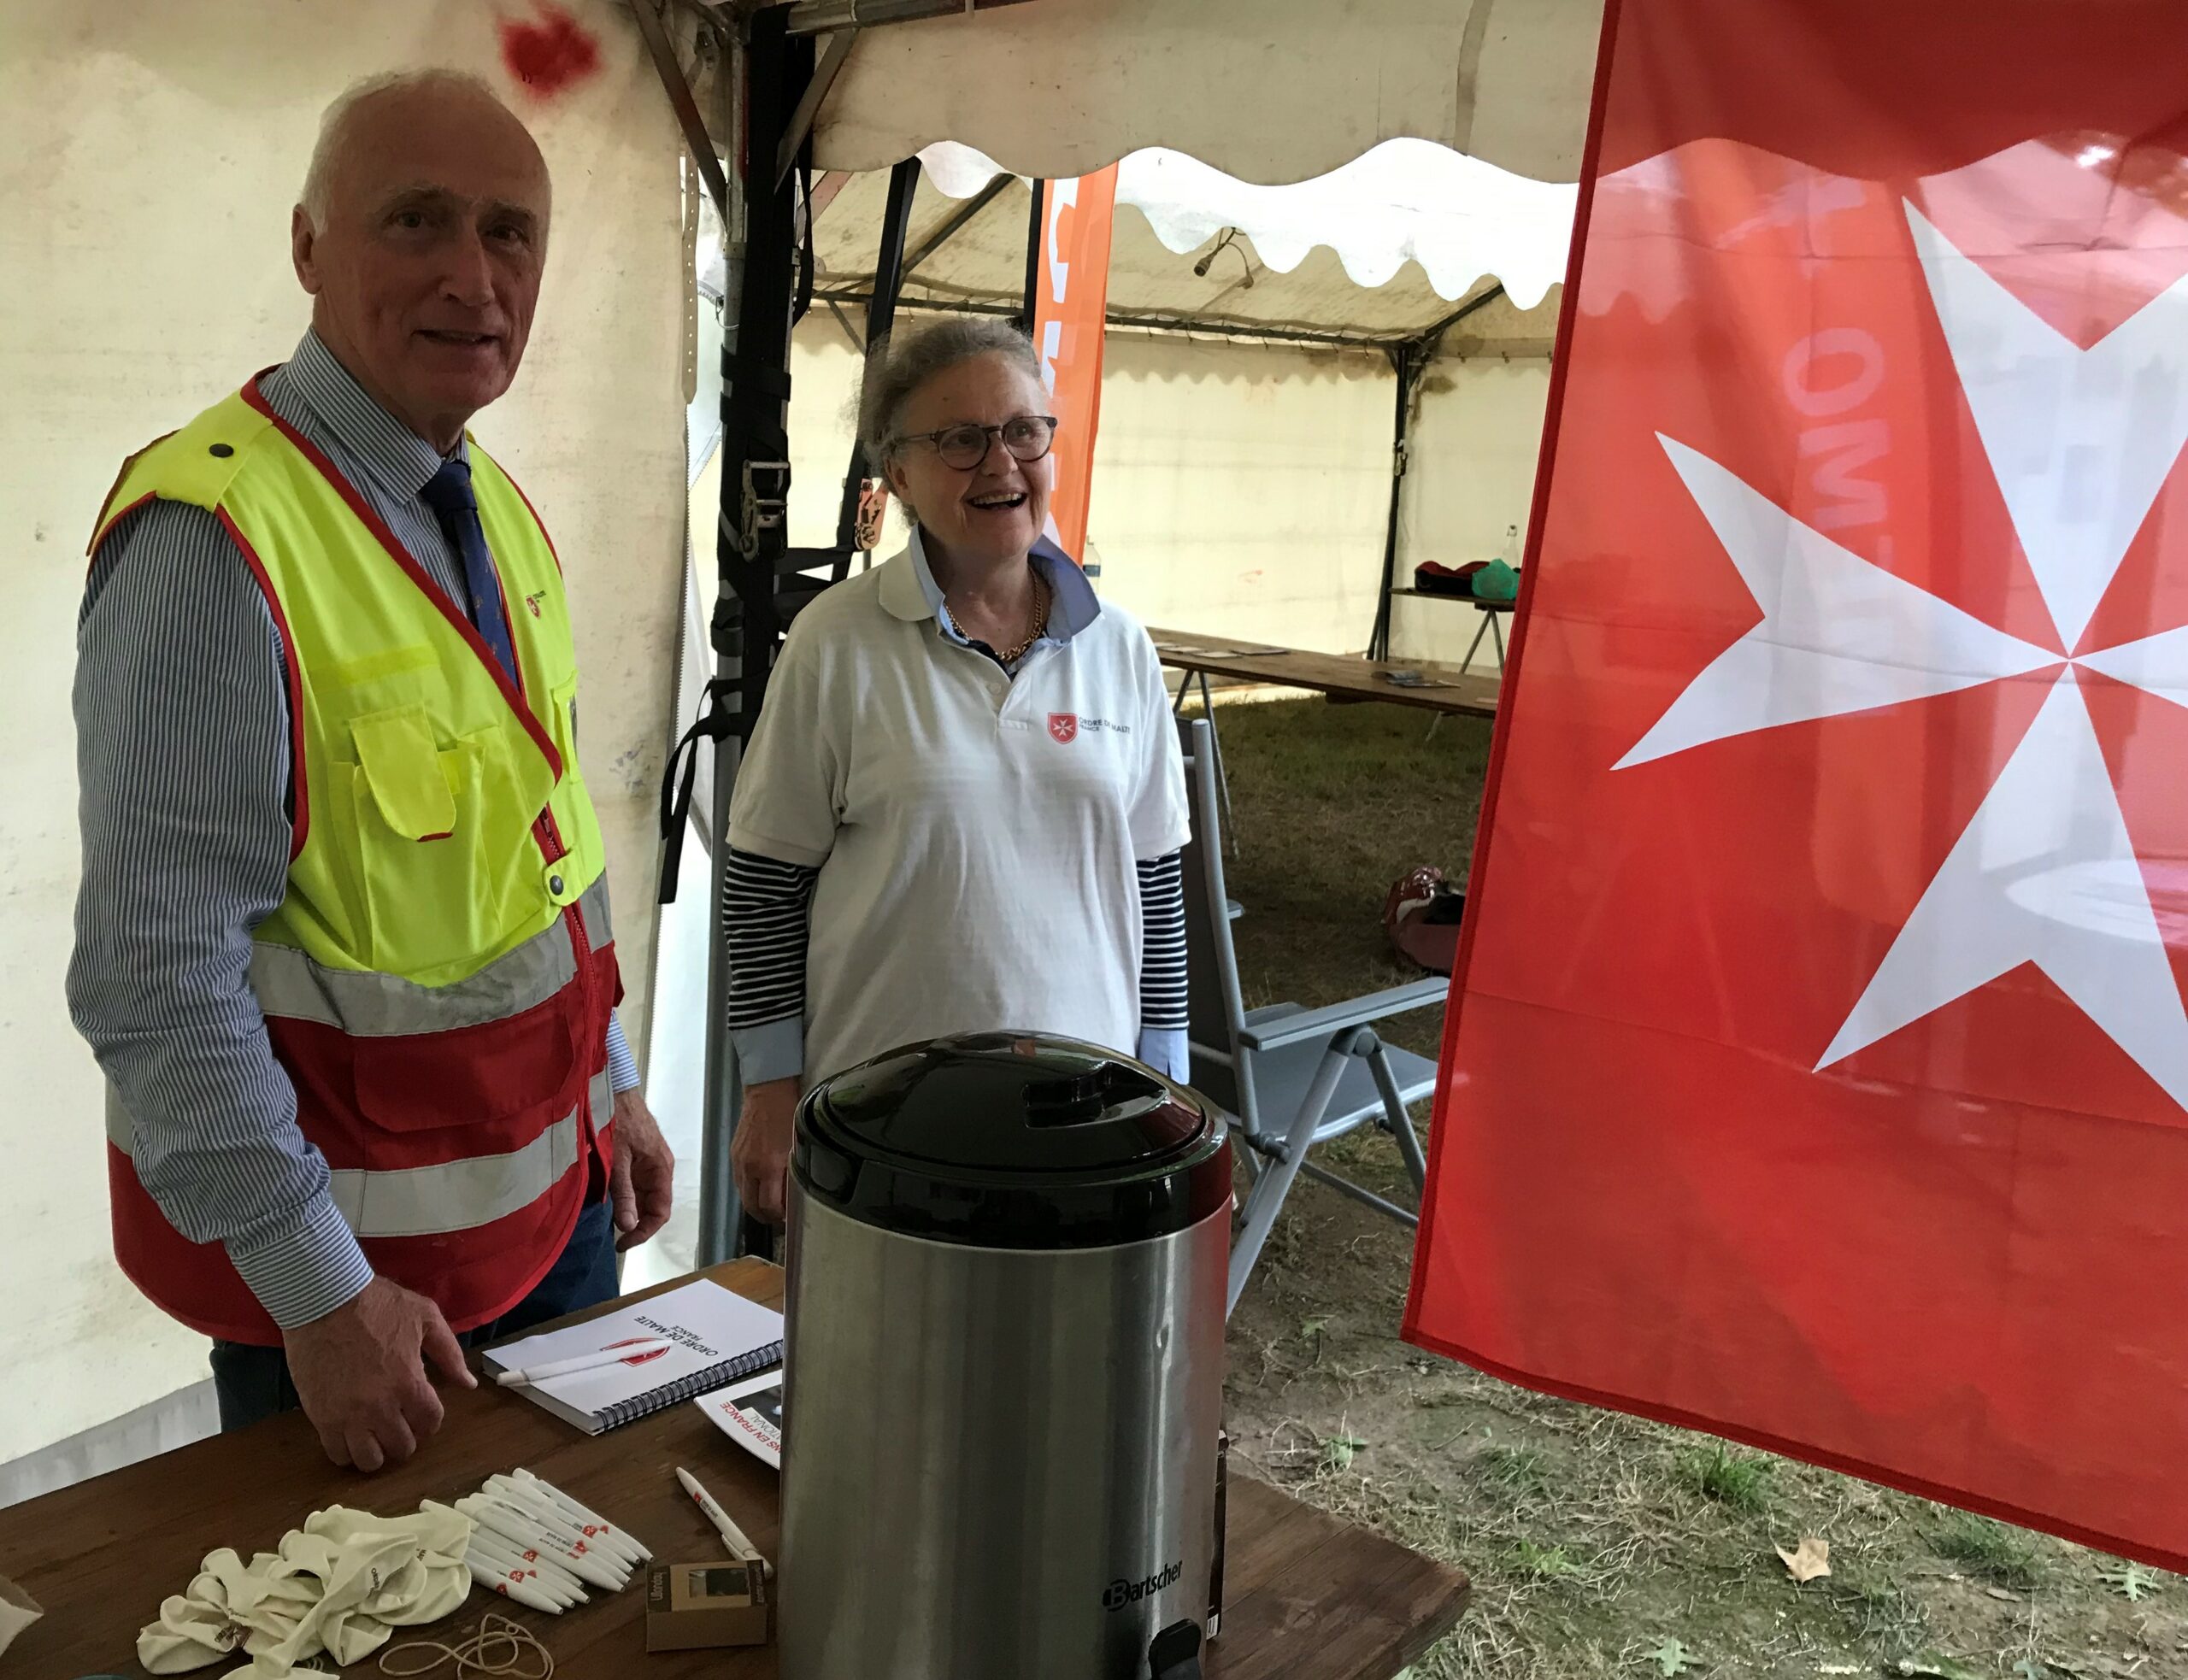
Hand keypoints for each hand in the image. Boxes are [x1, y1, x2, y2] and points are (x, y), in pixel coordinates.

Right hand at [284, 1275, 473, 1470]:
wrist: (323, 1300)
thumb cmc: (377, 1304)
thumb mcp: (425, 1317)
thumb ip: (450, 1353)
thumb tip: (468, 1384)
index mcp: (410, 1383)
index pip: (430, 1422)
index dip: (429, 1419)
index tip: (422, 1411)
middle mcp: (381, 1407)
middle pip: (402, 1447)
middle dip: (406, 1438)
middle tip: (399, 1423)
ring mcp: (348, 1416)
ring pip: (369, 1460)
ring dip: (377, 1452)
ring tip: (374, 1435)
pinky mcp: (320, 1417)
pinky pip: (337, 1453)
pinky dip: (346, 1452)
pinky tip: (349, 1436)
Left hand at [610, 1087, 675, 1251]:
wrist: (612, 1089)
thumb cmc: (617, 1119)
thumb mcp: (618, 1158)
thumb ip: (624, 1192)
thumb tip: (628, 1226)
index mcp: (661, 1168)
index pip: (661, 1211)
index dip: (644, 1232)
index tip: (623, 1243)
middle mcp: (658, 1168)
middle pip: (652, 1206)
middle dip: (635, 1224)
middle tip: (614, 1238)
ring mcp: (647, 1163)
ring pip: (642, 1197)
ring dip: (629, 1211)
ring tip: (609, 1222)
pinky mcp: (636, 1158)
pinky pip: (634, 1185)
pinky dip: (624, 1197)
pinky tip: (609, 1202)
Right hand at [731, 1077, 799, 1224]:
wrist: (768, 1089)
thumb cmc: (788, 1112)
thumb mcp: (797, 1144)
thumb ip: (794, 1172)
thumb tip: (794, 1195)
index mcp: (768, 1166)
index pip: (769, 1206)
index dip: (778, 1218)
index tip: (788, 1219)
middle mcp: (750, 1167)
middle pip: (751, 1207)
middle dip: (765, 1217)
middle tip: (779, 1218)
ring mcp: (739, 1161)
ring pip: (743, 1195)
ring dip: (756, 1204)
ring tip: (771, 1204)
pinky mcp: (734, 1154)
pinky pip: (739, 1181)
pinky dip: (749, 1189)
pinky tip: (761, 1186)